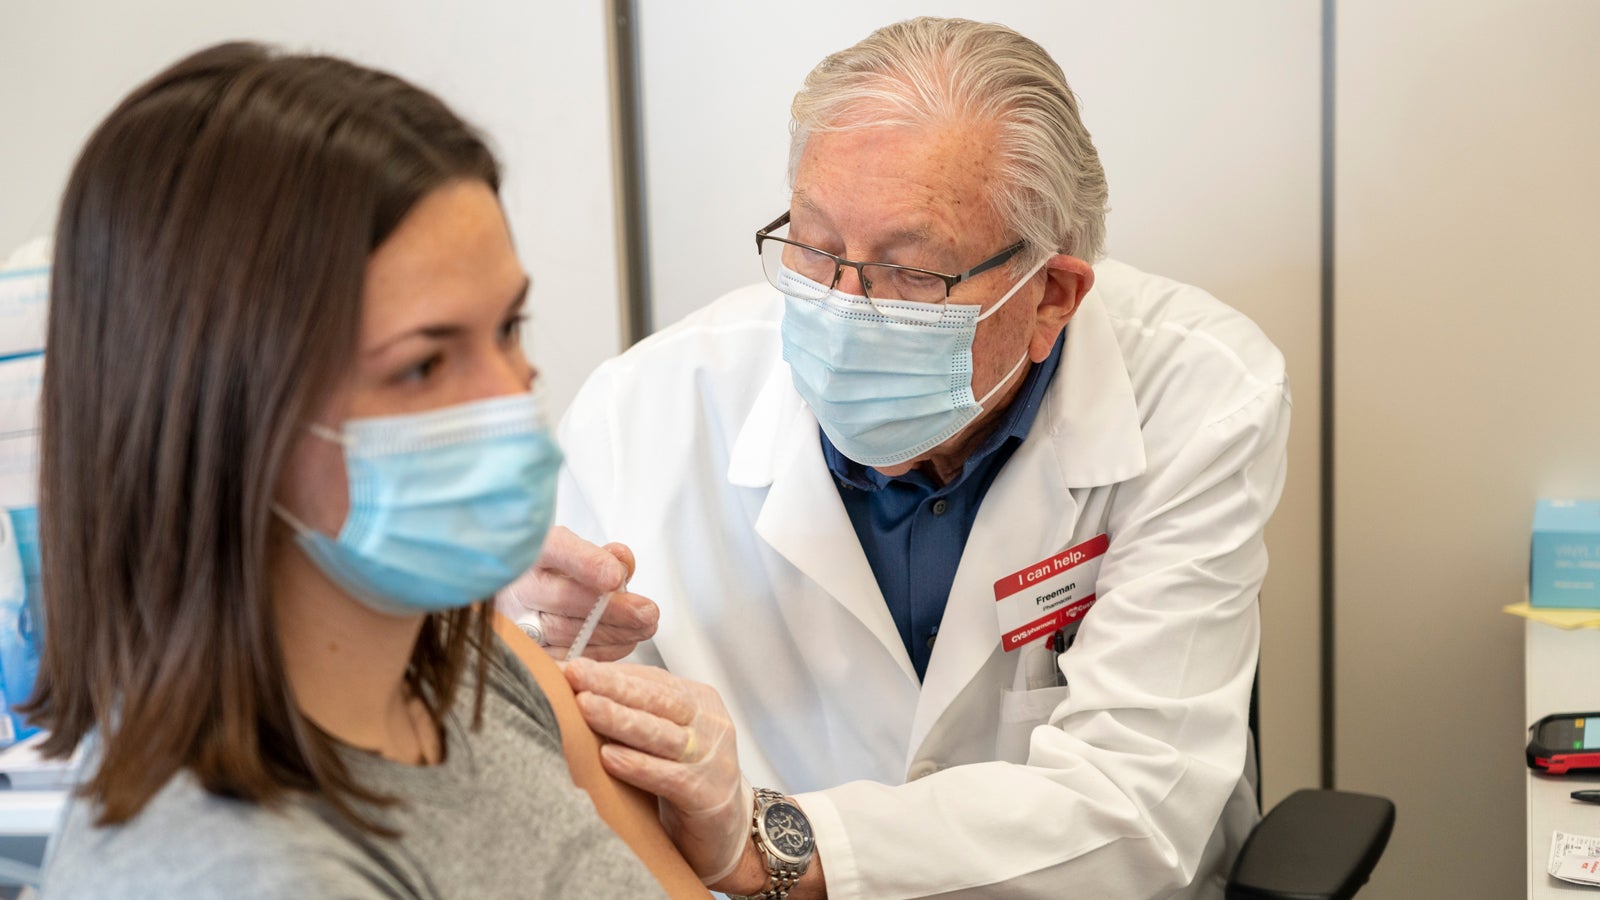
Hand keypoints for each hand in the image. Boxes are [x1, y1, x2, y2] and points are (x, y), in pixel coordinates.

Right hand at [496, 526, 657, 660]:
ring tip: (645, 628)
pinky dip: (602, 651)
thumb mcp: (575, 551)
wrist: (518, 596)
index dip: (587, 563)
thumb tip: (621, 564)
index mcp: (529, 551)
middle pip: (563, 598)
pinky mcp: (526, 652)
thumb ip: (600, 555)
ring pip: (565, 633)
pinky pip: (565, 657)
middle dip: (614, 609)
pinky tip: (625, 641)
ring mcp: (515, 622)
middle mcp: (515, 587)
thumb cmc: (552, 572)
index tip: (617, 576)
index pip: (554, 550)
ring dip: (614, 633)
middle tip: (648, 613)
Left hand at [565, 658, 751, 885]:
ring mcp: (711, 758)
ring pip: (661, 733)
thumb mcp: (666, 736)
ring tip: (586, 707)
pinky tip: (608, 757)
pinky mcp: (707, 794)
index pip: (652, 679)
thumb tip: (581, 689)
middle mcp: (709, 724)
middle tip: (576, 675)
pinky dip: (637, 766)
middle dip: (613, 685)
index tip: (572, 667)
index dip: (611, 672)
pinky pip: (668, 777)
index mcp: (698, 701)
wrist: (727, 830)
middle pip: (658, 699)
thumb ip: (637, 712)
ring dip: (620, 719)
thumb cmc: (686, 779)